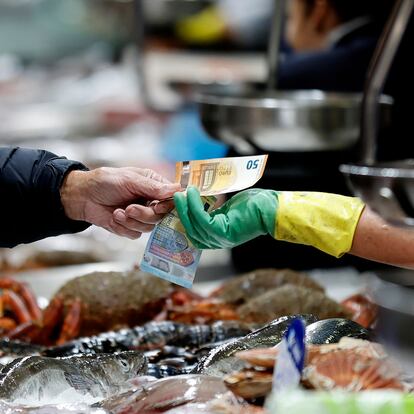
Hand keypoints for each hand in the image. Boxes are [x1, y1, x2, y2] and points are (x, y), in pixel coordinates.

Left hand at [61, 167, 180, 238]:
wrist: (82, 196)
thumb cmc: (105, 181)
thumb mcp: (130, 180)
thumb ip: (153, 187)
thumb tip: (177, 189)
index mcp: (154, 186)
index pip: (171, 198)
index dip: (168, 205)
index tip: (158, 206)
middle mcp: (150, 201)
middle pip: (161, 216)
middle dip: (144, 214)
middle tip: (129, 208)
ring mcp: (140, 215)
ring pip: (148, 227)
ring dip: (131, 221)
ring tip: (118, 212)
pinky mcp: (129, 227)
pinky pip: (134, 234)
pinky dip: (122, 227)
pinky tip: (113, 217)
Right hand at [174, 186, 277, 248]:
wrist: (270, 208)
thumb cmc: (252, 206)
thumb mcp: (227, 210)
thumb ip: (212, 211)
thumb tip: (195, 200)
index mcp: (217, 237)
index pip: (193, 233)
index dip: (183, 220)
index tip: (177, 206)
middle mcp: (217, 241)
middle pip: (190, 231)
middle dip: (180, 213)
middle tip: (175, 196)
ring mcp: (220, 238)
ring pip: (194, 225)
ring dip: (185, 207)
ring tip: (181, 193)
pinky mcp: (223, 231)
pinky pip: (202, 219)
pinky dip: (194, 206)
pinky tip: (193, 193)